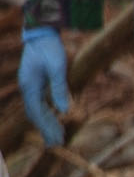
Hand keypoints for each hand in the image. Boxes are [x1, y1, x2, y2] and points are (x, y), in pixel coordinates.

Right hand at [18, 27, 67, 146]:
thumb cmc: (50, 48)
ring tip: (57, 136)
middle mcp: (27, 87)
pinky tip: (55, 119)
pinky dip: (46, 113)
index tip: (58, 139)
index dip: (47, 127)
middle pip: (35, 114)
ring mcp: (30, 85)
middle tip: (58, 144)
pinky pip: (39, 103)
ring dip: (46, 123)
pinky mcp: (35, 82)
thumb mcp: (58, 68)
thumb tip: (64, 110)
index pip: (37, 112)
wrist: (42, 33)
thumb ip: (60, 88)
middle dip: (46, 129)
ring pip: (37, 109)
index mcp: (30, 86)